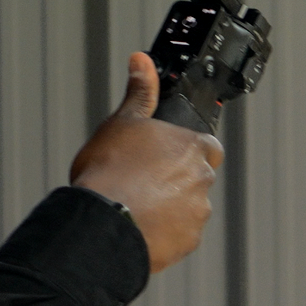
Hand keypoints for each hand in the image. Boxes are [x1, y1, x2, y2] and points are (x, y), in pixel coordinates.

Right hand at [71, 53, 224, 271]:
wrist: (100, 227)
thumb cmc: (109, 174)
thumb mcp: (120, 123)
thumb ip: (139, 93)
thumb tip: (142, 62)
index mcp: (192, 148)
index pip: (206, 144)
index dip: (184, 148)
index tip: (164, 154)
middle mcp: (202, 181)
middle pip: (196, 177)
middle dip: (175, 178)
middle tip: (143, 180)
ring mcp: (196, 215)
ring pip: (189, 207)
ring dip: (171, 206)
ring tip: (136, 205)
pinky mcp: (186, 244)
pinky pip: (179, 235)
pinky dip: (164, 231)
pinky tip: (138, 226)